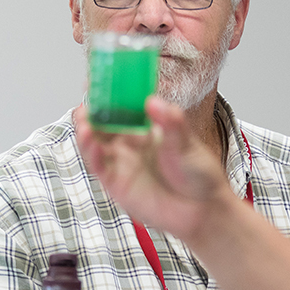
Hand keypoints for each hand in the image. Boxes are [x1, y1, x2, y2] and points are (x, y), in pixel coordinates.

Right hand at [75, 97, 234, 241]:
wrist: (204, 210)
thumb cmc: (198, 175)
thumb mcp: (188, 144)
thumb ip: (172, 123)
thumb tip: (153, 101)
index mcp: (145, 128)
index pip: (122, 106)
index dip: (109, 94)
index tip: (101, 79)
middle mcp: (128, 144)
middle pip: (101, 123)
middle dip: (91, 110)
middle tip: (88, 99)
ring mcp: (121, 163)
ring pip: (94, 143)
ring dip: (86, 131)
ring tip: (85, 120)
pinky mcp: (116, 184)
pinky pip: (100, 167)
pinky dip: (93, 154)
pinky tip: (94, 144)